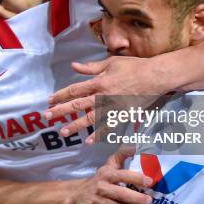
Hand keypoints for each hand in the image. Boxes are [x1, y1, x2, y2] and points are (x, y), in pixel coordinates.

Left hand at [46, 57, 171, 142]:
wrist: (156, 76)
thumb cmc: (134, 67)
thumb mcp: (111, 62)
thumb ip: (91, 67)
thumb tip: (74, 66)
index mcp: (99, 81)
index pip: (75, 89)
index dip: (61, 95)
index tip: (49, 100)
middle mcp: (103, 95)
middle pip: (78, 104)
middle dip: (62, 111)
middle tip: (47, 116)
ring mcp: (113, 107)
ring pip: (90, 118)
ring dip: (76, 125)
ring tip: (63, 131)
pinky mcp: (123, 115)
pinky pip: (109, 126)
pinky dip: (99, 134)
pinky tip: (89, 141)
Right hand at [75, 148, 152, 203]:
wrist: (78, 194)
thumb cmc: (100, 179)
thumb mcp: (109, 165)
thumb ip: (122, 155)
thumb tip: (136, 146)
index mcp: (107, 174)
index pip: (122, 175)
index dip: (136, 178)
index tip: (150, 182)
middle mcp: (101, 187)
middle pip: (120, 194)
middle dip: (136, 198)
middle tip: (149, 201)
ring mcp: (96, 201)